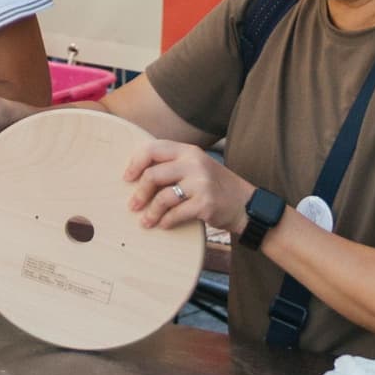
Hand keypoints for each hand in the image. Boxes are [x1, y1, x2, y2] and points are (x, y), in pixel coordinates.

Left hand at [127, 136, 247, 233]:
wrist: (247, 204)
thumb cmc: (214, 186)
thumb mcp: (196, 167)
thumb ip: (172, 165)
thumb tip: (136, 174)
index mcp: (188, 151)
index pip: (152, 149)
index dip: (135, 163)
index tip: (127, 178)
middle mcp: (194, 163)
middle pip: (153, 175)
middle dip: (139, 192)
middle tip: (132, 205)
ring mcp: (201, 184)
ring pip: (163, 197)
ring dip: (151, 212)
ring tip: (145, 221)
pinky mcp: (206, 204)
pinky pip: (176, 213)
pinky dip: (166, 221)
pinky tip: (163, 225)